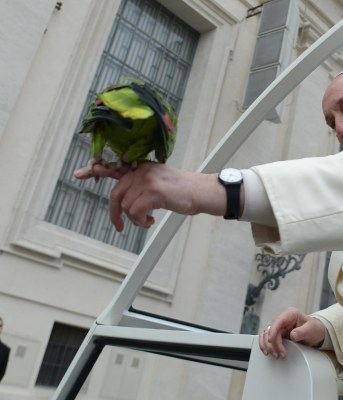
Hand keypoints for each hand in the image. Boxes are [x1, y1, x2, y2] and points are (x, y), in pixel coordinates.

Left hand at [74, 162, 224, 231]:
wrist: (201, 192)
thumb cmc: (182, 191)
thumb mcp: (158, 182)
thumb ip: (140, 184)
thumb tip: (124, 201)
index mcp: (141, 167)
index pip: (114, 167)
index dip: (95, 170)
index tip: (79, 174)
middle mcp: (141, 171)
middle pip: (116, 194)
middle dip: (115, 213)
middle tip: (120, 227)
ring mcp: (147, 180)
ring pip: (126, 206)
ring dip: (135, 220)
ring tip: (148, 221)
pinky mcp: (153, 192)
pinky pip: (135, 212)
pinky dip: (140, 221)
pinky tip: (151, 221)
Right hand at [259, 307, 326, 358]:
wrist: (316, 334)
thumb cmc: (314, 329)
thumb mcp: (311, 329)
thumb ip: (302, 331)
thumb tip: (292, 335)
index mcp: (290, 314)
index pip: (278, 321)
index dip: (272, 330)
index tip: (271, 340)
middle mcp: (282, 320)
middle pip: (271, 330)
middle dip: (273, 343)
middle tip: (280, 354)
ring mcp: (279, 327)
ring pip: (266, 335)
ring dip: (269, 346)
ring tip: (276, 355)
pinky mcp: (278, 335)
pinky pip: (267, 339)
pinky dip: (266, 346)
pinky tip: (268, 352)